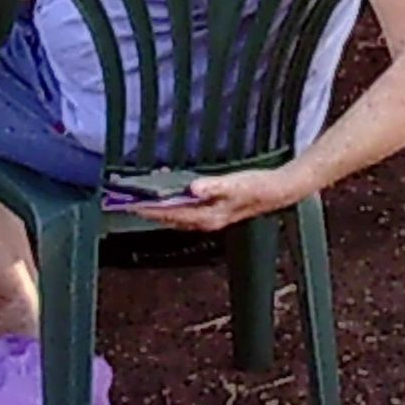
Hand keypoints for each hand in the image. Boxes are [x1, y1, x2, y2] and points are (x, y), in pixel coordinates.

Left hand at [133, 167, 301, 230]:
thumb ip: (213, 187)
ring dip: (160, 207)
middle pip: (170, 217)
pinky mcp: (213, 210)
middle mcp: (205, 220)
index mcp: (207, 216)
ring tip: (141, 198)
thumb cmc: (257, 187)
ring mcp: (209, 216)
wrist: (277, 191)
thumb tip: (192, 188)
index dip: (150, 209)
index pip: (171, 214)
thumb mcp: (234, 184)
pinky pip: (185, 209)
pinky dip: (173, 202)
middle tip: (127, 202)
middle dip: (149, 210)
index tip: (131, 205)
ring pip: (176, 214)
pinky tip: (169, 193)